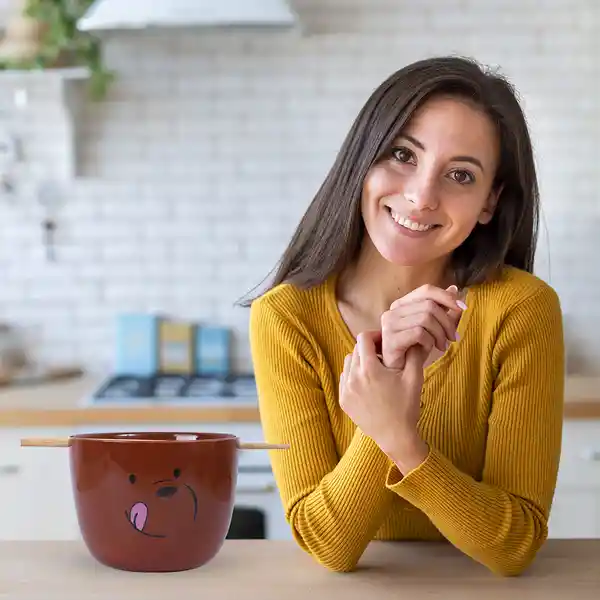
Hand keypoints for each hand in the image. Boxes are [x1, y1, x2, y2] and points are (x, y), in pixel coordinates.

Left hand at [339, 331, 428, 471]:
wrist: (395, 437)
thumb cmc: (407, 407)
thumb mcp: (414, 378)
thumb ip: (413, 354)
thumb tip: (413, 338)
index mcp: (369, 369)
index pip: (363, 338)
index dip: (375, 336)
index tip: (385, 342)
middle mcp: (353, 377)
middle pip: (356, 349)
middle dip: (369, 348)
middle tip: (383, 355)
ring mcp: (346, 390)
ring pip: (348, 363)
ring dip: (360, 361)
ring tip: (376, 369)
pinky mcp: (343, 400)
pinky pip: (344, 378)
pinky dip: (354, 376)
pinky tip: (369, 383)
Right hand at [381, 284, 465, 369]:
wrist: (399, 372)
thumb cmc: (414, 349)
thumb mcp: (432, 327)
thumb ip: (441, 308)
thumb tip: (454, 289)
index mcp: (402, 304)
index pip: (426, 290)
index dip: (446, 297)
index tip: (463, 308)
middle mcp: (393, 311)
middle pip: (429, 305)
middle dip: (447, 322)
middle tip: (453, 338)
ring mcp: (389, 324)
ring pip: (425, 318)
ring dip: (439, 334)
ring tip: (442, 346)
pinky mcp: (390, 339)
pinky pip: (419, 333)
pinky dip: (429, 341)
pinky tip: (428, 349)